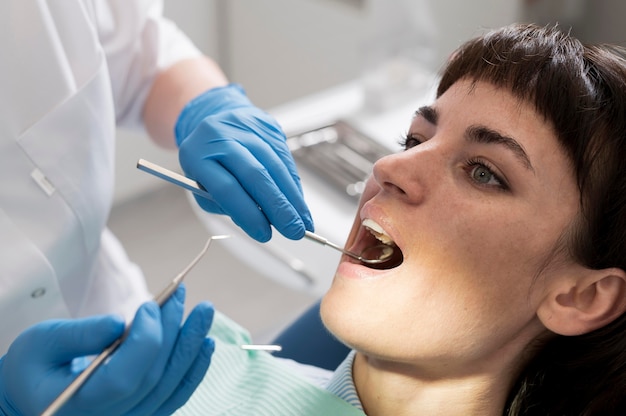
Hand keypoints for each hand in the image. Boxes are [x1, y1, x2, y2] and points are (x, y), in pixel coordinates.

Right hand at [0, 285, 213, 415]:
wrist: (33, 394)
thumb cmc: (35, 365)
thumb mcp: (43, 342)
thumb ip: (80, 334)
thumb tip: (122, 322)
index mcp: (78, 404)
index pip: (124, 378)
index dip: (145, 339)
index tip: (151, 304)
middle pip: (153, 377)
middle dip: (173, 331)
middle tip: (181, 293)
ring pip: (170, 387)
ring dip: (191, 346)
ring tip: (204, 311)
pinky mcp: (142, 415)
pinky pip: (174, 396)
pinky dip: (194, 369)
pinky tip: (206, 343)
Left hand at [175, 84, 313, 241]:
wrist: (216, 119)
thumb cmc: (208, 161)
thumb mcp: (203, 186)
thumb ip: (226, 205)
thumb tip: (261, 221)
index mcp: (196, 155)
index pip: (226, 188)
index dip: (248, 214)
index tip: (264, 234)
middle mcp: (221, 137)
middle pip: (255, 175)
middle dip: (278, 207)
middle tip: (293, 231)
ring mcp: (246, 129)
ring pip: (275, 166)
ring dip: (293, 198)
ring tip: (303, 221)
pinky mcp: (267, 127)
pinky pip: (285, 158)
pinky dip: (294, 184)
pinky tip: (299, 201)